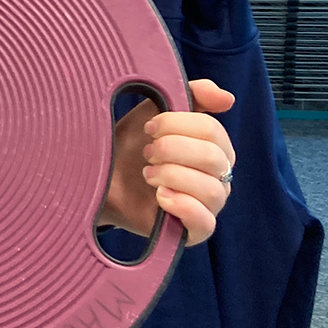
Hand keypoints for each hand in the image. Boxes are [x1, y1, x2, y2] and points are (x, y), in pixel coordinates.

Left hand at [100, 79, 234, 245]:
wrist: (101, 176)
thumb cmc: (130, 143)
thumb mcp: (154, 111)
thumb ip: (190, 96)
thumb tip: (227, 98)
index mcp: (213, 146)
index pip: (213, 132)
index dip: (177, 125)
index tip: (149, 127)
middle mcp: (218, 177)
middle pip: (215, 159)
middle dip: (173, 150)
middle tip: (146, 153)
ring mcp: (207, 205)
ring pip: (214, 191)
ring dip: (174, 176)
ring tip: (147, 174)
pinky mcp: (192, 231)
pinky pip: (206, 223)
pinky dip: (182, 206)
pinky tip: (159, 196)